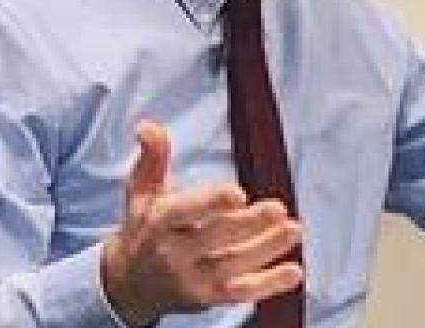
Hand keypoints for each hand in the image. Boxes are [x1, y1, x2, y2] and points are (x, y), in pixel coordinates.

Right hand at [99, 121, 303, 326]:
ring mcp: (192, 279)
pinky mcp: (209, 298)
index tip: (238, 193)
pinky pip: (241, 293)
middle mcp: (173, 254)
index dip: (210, 203)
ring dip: (266, 249)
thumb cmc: (143, 227)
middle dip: (247, 225)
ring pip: (232, 266)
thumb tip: (148, 126)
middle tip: (278, 209)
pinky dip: (268, 284)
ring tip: (293, 230)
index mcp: (158, 223)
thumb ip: (152, 156)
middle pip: (213, 239)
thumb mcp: (141, 191)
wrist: (130, 284)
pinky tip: (294, 272)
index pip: (182, 213)